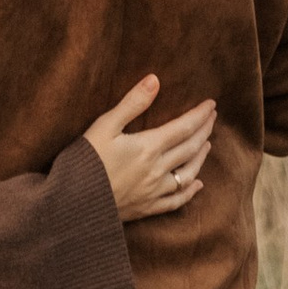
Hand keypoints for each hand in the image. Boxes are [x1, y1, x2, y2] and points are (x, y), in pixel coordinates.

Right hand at [83, 75, 215, 221]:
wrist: (74, 203)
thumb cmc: (86, 160)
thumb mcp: (105, 125)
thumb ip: (132, 103)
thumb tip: (155, 80)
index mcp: (148, 147)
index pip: (183, 128)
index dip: (199, 115)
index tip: (211, 104)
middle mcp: (157, 170)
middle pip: (189, 148)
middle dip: (204, 131)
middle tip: (213, 117)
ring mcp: (154, 191)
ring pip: (187, 174)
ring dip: (200, 158)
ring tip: (208, 144)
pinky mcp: (147, 208)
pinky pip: (176, 201)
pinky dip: (190, 192)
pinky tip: (197, 185)